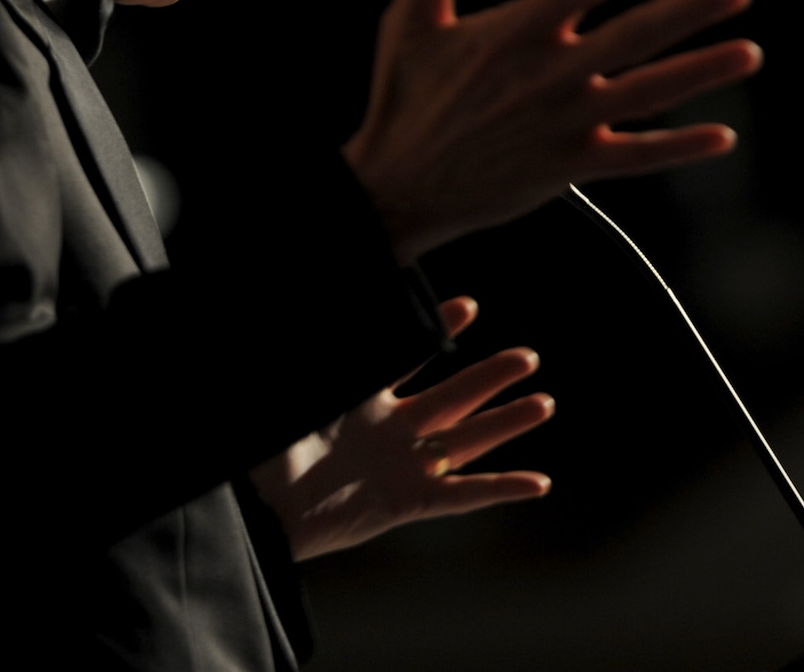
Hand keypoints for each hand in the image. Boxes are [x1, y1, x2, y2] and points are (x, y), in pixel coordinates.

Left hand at [247, 297, 552, 561]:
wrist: (259, 512)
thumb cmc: (265, 453)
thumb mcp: (294, 393)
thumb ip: (320, 355)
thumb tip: (320, 292)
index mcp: (361, 402)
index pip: (409, 357)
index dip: (439, 330)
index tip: (469, 305)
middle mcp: (391, 432)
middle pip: (454, 398)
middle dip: (492, 376)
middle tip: (528, 356)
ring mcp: (403, 467)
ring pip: (467, 440)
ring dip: (506, 423)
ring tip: (544, 403)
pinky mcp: (407, 503)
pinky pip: (463, 496)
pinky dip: (501, 488)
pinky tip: (538, 482)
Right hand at [345, 0, 761, 260]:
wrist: (397, 188)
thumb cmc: (404, 101)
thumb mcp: (411, 23)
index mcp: (516, 33)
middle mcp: (549, 75)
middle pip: (633, 36)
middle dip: (688, 10)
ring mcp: (564, 123)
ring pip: (647, 93)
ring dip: (701, 73)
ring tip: (749, 53)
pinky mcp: (569, 166)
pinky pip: (634, 157)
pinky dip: (678, 148)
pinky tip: (722, 137)